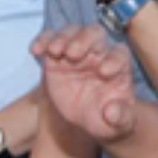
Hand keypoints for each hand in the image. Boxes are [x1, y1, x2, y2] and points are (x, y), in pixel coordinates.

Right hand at [35, 25, 138, 143]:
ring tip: (54, 51)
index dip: (114, 59)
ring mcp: (77, 54)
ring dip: (62, 38)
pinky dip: (42, 41)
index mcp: (119, 67)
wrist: (89, 120)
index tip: (104, 72)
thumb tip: (112, 112)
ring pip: (71, 33)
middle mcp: (98, 54)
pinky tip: (36, 51)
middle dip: (84, 40)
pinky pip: (49, 41)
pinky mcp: (56, 58)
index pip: (119, 54)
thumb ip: (121, 117)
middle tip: (73, 54)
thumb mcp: (119, 125)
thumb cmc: (109, 120)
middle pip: (95, 34)